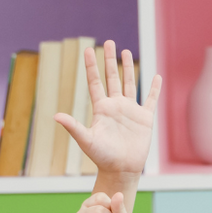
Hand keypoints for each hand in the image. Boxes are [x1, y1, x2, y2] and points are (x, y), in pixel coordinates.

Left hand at [57, 41, 162, 177]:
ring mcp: (130, 111)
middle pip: (112, 77)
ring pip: (129, 83)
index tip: (87, 50)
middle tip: (108, 42)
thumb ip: (73, 126)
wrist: (121, 170)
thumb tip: (55, 116)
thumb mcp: (86, 140)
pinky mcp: (145, 118)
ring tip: (126, 51)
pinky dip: (154, 89)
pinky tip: (156, 76)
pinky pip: (150, 99)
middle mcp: (115, 106)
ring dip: (128, 68)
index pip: (95, 82)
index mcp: (101, 109)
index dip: (91, 67)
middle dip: (109, 60)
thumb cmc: (102, 157)